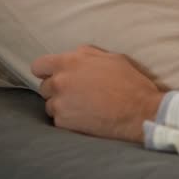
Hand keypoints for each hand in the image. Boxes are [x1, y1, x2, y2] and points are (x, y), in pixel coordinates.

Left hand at [31, 45, 164, 143]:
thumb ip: (87, 55)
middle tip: (77, 94)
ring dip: (63, 106)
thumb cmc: (130, 82)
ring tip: (83, 108)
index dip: (46, 71)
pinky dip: (70, 120)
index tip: (55, 76)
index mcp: (70, 62)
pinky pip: (59, 120)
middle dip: (58, 90)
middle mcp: (60, 82)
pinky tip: (87, 118)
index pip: (39, 65)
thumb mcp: (111, 58)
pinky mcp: (64, 123)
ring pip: (50, 105)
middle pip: (45, 87)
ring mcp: (60, 104)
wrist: (140, 111)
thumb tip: (76, 56)